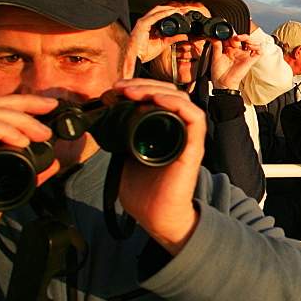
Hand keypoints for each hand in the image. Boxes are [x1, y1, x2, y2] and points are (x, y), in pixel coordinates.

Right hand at [0, 95, 59, 272]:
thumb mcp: (2, 192)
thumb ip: (25, 176)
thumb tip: (49, 164)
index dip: (20, 106)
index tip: (47, 109)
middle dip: (24, 102)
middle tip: (50, 107)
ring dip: (19, 118)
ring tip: (40, 133)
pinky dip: (2, 129)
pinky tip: (21, 141)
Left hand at [111, 78, 206, 255]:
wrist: (156, 216)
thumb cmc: (144, 192)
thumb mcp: (126, 156)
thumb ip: (122, 138)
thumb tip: (107, 120)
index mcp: (163, 129)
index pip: (157, 96)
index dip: (138, 87)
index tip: (115, 89)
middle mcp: (177, 129)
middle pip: (168, 92)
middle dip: (143, 84)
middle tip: (120, 87)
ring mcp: (187, 137)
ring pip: (181, 99)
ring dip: (156, 89)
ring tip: (133, 91)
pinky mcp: (194, 147)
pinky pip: (194, 117)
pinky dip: (178, 104)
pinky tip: (157, 100)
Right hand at [130, 4, 193, 62]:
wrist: (138, 57)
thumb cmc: (145, 52)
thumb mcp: (163, 43)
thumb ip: (173, 39)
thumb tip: (184, 36)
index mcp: (151, 26)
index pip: (162, 15)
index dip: (172, 13)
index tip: (183, 14)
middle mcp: (147, 22)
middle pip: (160, 10)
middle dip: (172, 9)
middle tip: (183, 10)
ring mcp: (144, 21)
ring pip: (158, 10)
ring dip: (169, 9)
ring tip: (179, 10)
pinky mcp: (142, 23)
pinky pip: (155, 16)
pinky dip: (164, 13)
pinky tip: (172, 12)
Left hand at [209, 35, 260, 90]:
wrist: (223, 83)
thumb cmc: (219, 73)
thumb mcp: (215, 56)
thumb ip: (216, 46)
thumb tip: (215, 36)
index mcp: (229, 50)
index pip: (231, 38)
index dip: (229, 34)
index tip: (224, 32)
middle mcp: (237, 52)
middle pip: (240, 39)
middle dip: (235, 35)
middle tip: (230, 36)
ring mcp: (244, 56)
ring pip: (250, 42)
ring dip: (246, 37)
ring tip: (239, 38)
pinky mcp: (250, 61)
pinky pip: (258, 52)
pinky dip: (257, 47)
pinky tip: (250, 46)